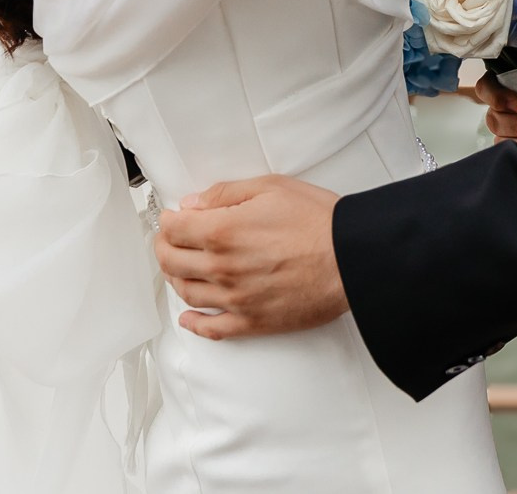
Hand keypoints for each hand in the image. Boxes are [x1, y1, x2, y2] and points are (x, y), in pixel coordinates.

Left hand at [154, 175, 347, 339]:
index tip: (172, 218)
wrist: (352, 258)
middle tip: (170, 240)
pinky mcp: (253, 322)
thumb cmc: (319, 221)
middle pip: (171, 262)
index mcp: (223, 232)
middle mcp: (223, 268)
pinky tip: (190, 318)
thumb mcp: (271, 187)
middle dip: (165, 247)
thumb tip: (193, 204)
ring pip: (187, 293)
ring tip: (181, 269)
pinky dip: (195, 324)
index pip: (173, 230)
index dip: (168, 221)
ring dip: (176, 279)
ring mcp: (236, 299)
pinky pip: (213, 329)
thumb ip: (226, 194)